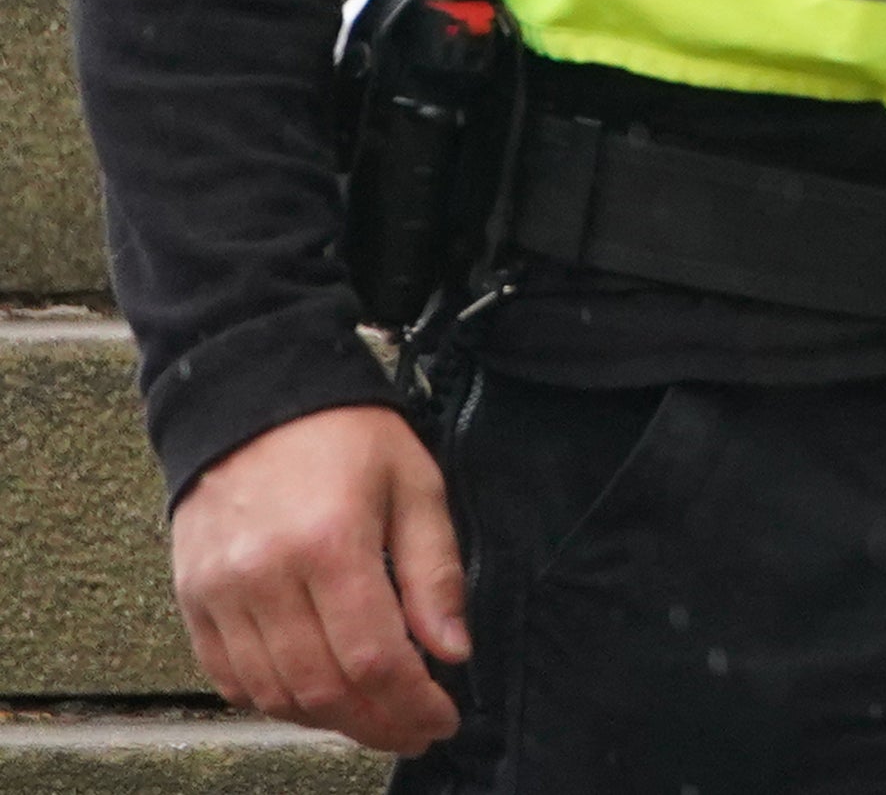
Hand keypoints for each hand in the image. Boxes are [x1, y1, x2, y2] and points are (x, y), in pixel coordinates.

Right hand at [168, 402, 467, 755]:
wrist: (252, 395)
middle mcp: (265, 575)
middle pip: (321, 687)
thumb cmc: (343, 433)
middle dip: (377, 723)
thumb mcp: (414, 482)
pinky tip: (314, 698)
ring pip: (274, 693)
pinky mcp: (192, 598)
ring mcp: (220, 591)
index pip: (373, 657)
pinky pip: (229, 677)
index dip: (412, 702)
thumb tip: (452, 650)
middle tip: (413, 730)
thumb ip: (434, 571)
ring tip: (373, 719)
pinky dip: (274, 701)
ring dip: (328, 721)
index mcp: (329, 542)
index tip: (441, 718)